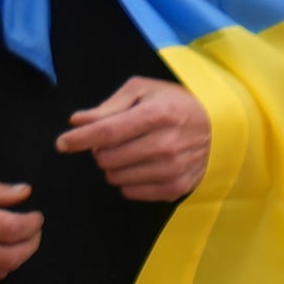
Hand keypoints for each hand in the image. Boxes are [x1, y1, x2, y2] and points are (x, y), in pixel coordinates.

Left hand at [57, 78, 210, 204]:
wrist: (220, 127)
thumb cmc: (174, 104)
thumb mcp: (143, 91)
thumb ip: (108, 106)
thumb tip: (77, 121)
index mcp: (157, 115)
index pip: (107, 132)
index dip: (79, 139)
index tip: (62, 143)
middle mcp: (166, 144)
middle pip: (107, 158)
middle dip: (100, 149)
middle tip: (113, 139)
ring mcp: (173, 169)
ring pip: (115, 177)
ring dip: (114, 165)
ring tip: (130, 151)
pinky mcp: (177, 187)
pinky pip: (131, 192)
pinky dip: (129, 180)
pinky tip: (142, 165)